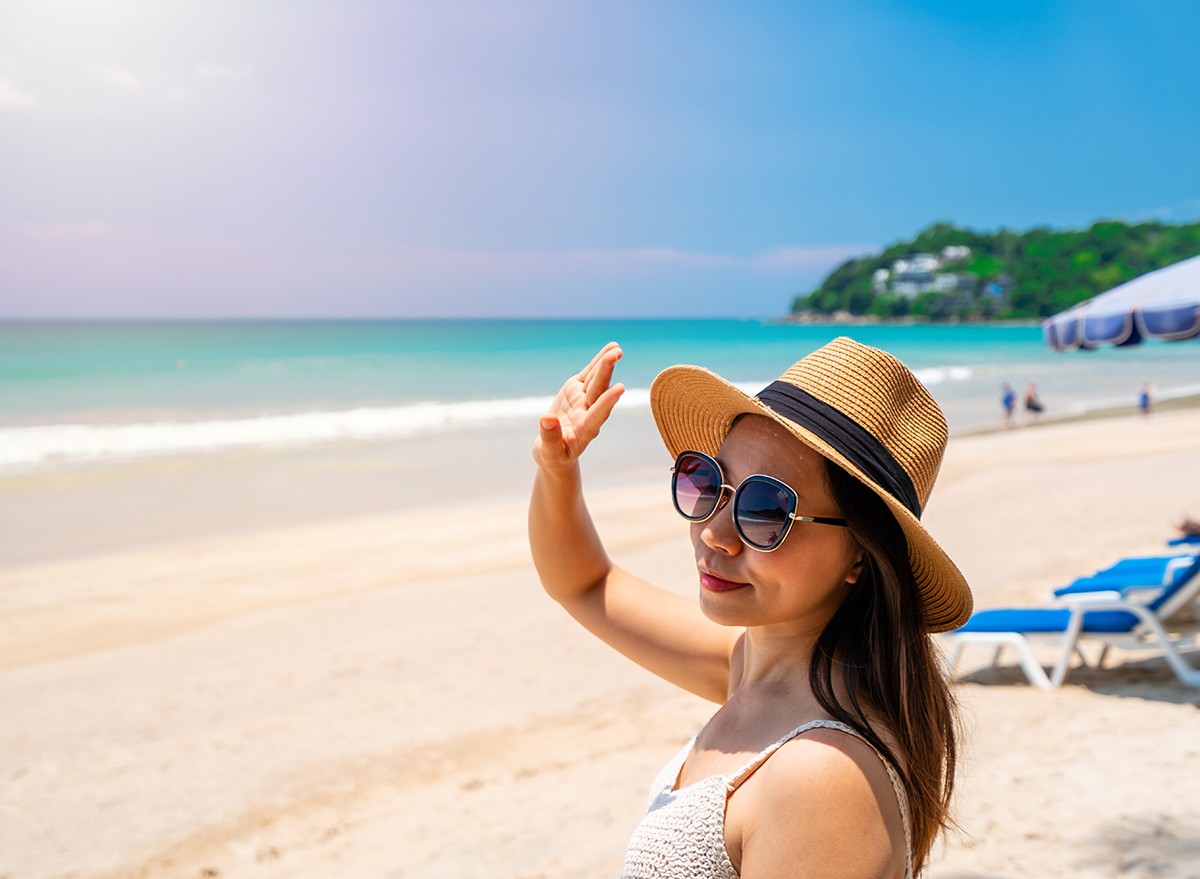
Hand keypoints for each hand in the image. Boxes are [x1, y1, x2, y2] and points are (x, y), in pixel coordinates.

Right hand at [534, 342, 624, 472]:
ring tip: (616, 347)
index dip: (607, 402)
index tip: (619, 389)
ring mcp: (584, 400)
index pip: (597, 415)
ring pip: (595, 380)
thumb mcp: (549, 453)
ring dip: (605, 364)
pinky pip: (589, 375)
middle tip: (616, 355)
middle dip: (606, 373)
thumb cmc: (553, 456)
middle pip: (598, 391)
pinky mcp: (577, 391)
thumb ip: (550, 438)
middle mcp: (588, 413)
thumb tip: (546, 418)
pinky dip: (598, 362)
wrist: (556, 452)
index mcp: (584, 431)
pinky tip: (610, 348)